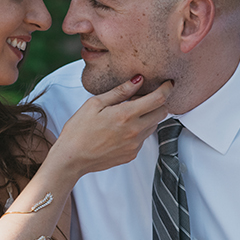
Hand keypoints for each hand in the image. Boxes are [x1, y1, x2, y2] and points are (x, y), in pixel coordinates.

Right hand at [52, 76, 171, 175]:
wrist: (72, 158)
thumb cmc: (78, 130)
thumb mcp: (95, 104)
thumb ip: (120, 92)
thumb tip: (138, 80)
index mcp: (126, 115)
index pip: (158, 99)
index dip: (167, 88)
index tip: (168, 83)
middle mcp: (135, 132)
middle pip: (162, 113)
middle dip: (159, 102)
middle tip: (145, 97)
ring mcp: (135, 145)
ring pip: (153, 126)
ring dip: (148, 116)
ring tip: (129, 112)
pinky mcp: (132, 155)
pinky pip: (143, 138)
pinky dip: (139, 129)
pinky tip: (122, 128)